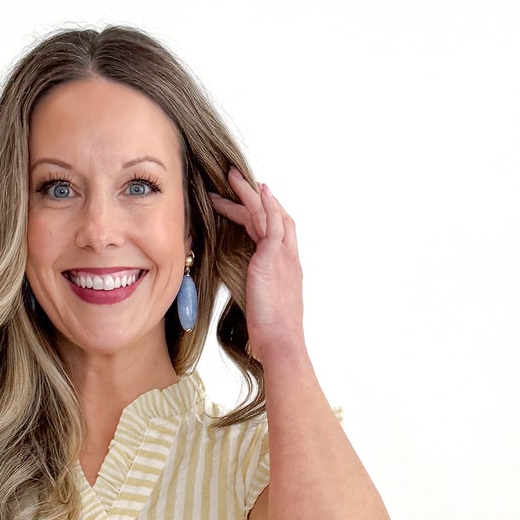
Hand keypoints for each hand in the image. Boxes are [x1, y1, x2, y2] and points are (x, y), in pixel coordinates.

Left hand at [206, 165, 305, 364]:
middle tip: (237, 181)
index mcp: (287, 269)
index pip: (280, 233)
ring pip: (268, 213)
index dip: (269, 215)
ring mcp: (282, 255)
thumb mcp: (264, 309)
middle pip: (276, 216)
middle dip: (257, 196)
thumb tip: (247, 298)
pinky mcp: (272, 256)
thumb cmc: (272, 335)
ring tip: (230, 177)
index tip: (254, 204)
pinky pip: (268, 221)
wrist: (282, 342)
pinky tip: (251, 189)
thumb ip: (257, 295)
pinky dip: (261, 202)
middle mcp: (288, 257)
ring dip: (249, 192)